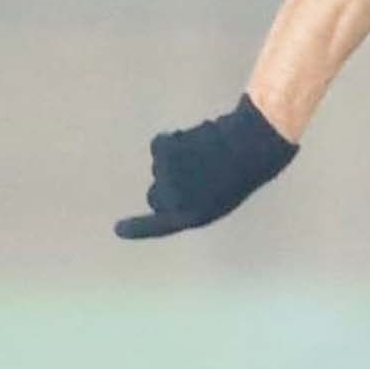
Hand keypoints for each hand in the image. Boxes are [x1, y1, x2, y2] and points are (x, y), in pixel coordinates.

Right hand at [115, 95, 298, 239]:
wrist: (252, 145)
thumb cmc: (245, 169)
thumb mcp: (221, 195)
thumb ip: (192, 199)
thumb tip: (165, 193)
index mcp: (193, 216)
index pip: (158, 226)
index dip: (137, 228)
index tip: (118, 230)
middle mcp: (174, 202)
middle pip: (155, 196)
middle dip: (167, 184)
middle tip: (198, 172)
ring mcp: (166, 177)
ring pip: (160, 165)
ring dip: (178, 158)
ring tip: (208, 154)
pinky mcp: (163, 154)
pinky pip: (160, 144)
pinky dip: (173, 139)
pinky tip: (197, 138)